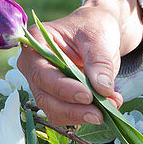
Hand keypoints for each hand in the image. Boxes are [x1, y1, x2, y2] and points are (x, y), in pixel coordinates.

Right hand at [16, 0, 142, 125]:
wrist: (98, 32)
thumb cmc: (93, 27)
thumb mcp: (98, 37)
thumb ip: (99, 62)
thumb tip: (103, 89)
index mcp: (36, 44)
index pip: (42, 74)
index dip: (63, 88)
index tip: (87, 96)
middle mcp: (34, 67)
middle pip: (45, 98)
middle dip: (72, 110)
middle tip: (99, 114)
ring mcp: (45, 84)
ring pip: (54, 110)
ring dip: (80, 116)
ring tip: (109, 109)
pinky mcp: (58, 97)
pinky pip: (68, 114)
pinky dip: (86, 115)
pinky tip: (108, 106)